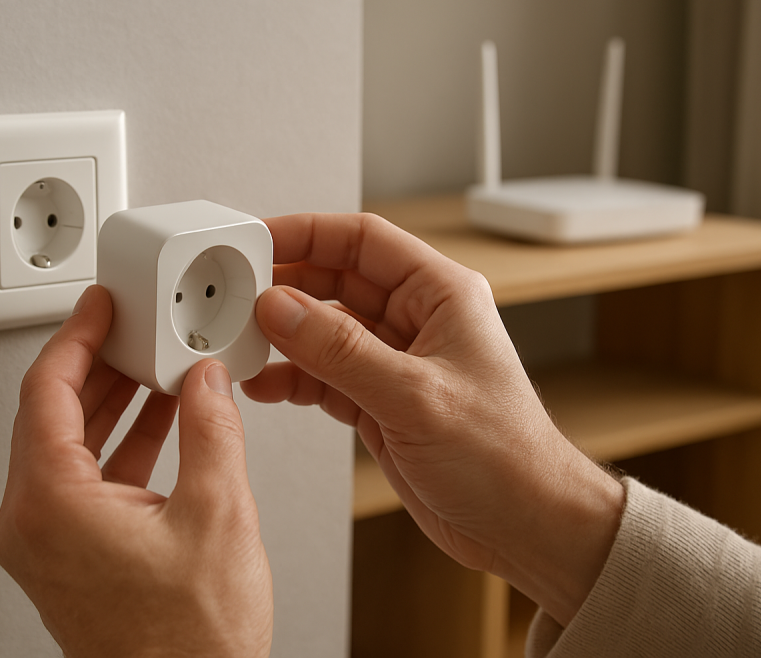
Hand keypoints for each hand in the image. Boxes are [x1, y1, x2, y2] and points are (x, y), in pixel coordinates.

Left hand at [0, 285, 272, 657]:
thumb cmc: (190, 644)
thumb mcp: (216, 514)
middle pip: (52, 415)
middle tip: (132, 327)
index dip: (77, 336)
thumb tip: (207, 381)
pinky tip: (161, 421)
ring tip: (155, 367)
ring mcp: (47, 544)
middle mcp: (33, 524)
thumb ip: (211, 430)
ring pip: (70, 446)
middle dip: (99, 365)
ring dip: (113, 403)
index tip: (99, 306)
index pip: (48, 391)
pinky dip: (121, 444)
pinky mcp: (70, 557)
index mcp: (50, 504)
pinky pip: (86, 480)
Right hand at [241, 213, 622, 626]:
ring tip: (242, 342)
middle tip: (237, 292)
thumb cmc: (506, 457)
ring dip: (283, 337)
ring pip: (324, 330)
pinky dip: (292, 378)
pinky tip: (265, 383)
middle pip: (337, 280)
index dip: (307, 233)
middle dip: (286, 285)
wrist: (524, 526)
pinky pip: (324, 376)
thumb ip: (341, 351)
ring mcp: (396, 363)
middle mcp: (417, 322)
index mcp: (441, 295)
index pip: (363, 241)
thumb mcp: (415, 395)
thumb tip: (281, 308)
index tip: (258, 238)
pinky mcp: (380, 402)